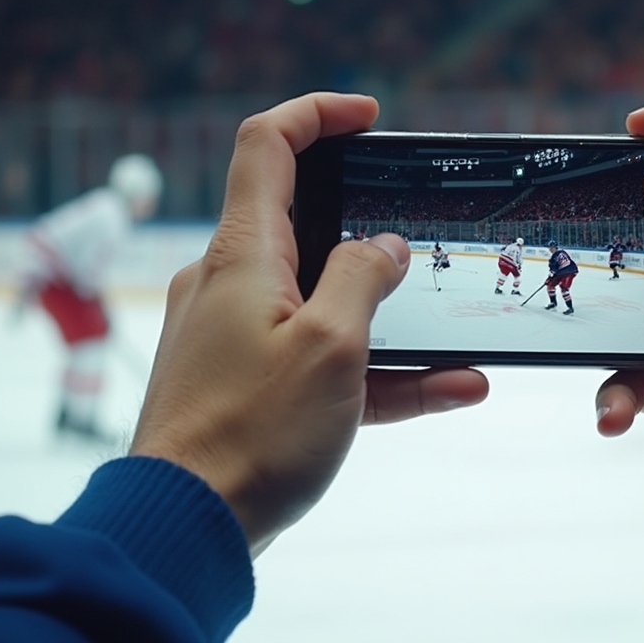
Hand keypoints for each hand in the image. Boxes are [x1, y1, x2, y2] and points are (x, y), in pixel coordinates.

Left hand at [129, 93, 488, 554]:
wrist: (184, 528)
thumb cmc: (251, 433)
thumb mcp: (332, 345)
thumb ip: (364, 279)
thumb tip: (385, 246)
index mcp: (243, 254)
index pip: (267, 146)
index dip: (317, 114)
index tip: (368, 116)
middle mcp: (230, 284)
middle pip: (304, 224)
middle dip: (371, 231)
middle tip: (424, 240)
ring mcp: (235, 335)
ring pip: (324, 305)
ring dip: (389, 322)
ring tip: (459, 348)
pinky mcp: (245, 384)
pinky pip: (320, 361)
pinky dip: (376, 372)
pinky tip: (449, 389)